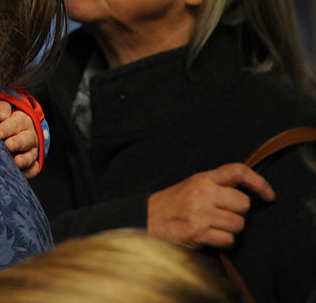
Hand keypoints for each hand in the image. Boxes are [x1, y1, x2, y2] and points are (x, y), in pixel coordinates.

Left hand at [0, 100, 39, 177]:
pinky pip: (34, 168)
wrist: (15, 129)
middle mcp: (29, 135)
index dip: (7, 128)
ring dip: (25, 159)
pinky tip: (22, 174)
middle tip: (8, 145)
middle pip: (27, 139)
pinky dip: (30, 171)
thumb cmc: (4, 118)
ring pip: (31, 155)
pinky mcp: (32, 163)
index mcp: (22, 120)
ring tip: (16, 162)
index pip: (17, 123)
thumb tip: (1, 115)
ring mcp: (31, 150)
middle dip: (18, 143)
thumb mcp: (2, 108)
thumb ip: (2, 108)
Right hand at [147, 163, 274, 248]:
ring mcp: (200, 213)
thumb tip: (248, 192)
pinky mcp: (198, 232)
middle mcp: (203, 193)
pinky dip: (223, 242)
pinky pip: (228, 240)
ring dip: (231, 229)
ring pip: (238, 224)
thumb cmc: (172, 203)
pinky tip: (210, 237)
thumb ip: (216, 185)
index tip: (269, 195)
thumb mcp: (192, 185)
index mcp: (203, 179)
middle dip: (238, 213)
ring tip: (215, 226)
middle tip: (224, 214)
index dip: (259, 182)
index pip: (238, 172)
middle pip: (243, 204)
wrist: (146, 218)